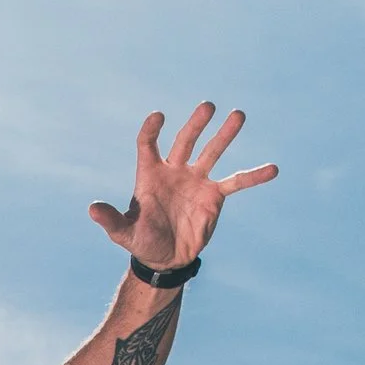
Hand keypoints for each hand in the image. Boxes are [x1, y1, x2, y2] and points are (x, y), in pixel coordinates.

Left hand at [88, 105, 275, 270]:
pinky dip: (253, 176)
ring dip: (225, 135)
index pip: (148, 145)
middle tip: (207, 106)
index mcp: (149, 175)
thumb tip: (91, 209)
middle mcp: (174, 171)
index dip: (151, 131)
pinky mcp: (214, 196)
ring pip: (212, 152)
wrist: (165, 258)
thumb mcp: (123, 233)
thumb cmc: (141, 241)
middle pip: (185, 141)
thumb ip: (110, 220)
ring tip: (238, 115)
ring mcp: (196, 181)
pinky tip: (273, 169)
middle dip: (195, 125)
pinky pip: (235, 182)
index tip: (158, 117)